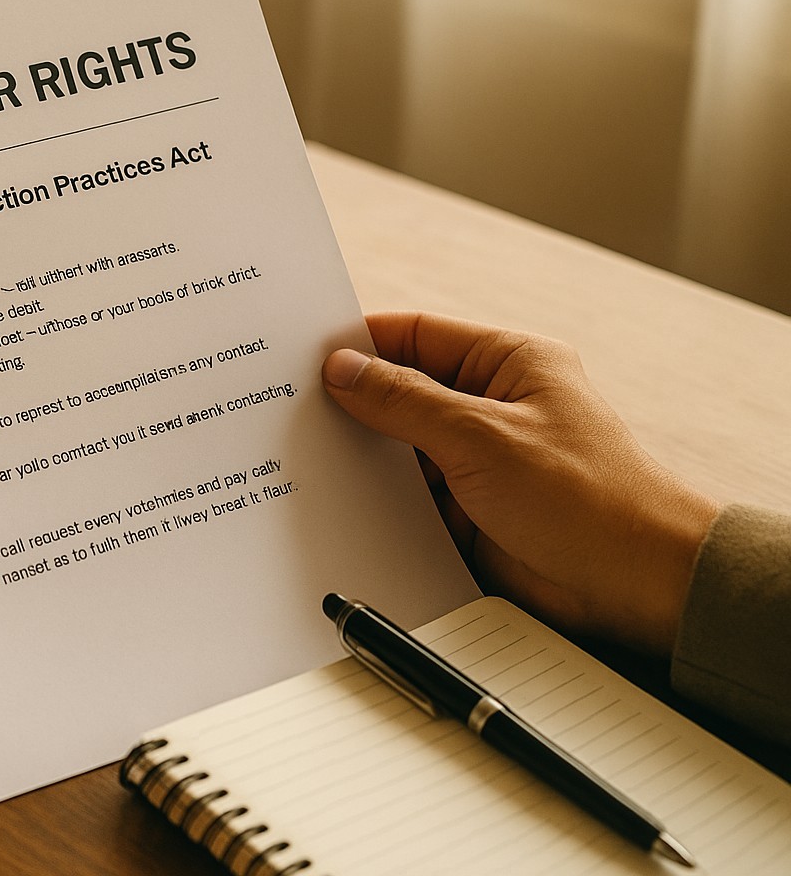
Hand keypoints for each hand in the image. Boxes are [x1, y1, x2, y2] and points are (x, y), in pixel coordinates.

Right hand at [322, 312, 717, 655]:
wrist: (639, 586)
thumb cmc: (588, 497)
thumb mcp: (483, 437)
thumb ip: (405, 401)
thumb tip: (343, 369)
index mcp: (507, 364)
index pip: (415, 335)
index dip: (359, 342)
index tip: (301, 356)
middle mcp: (489, 407)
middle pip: (400, 392)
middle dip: (350, 403)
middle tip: (282, 409)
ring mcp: (477, 462)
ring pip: (397, 449)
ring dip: (359, 457)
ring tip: (296, 458)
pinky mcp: (467, 512)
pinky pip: (406, 498)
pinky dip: (373, 501)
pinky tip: (331, 504)